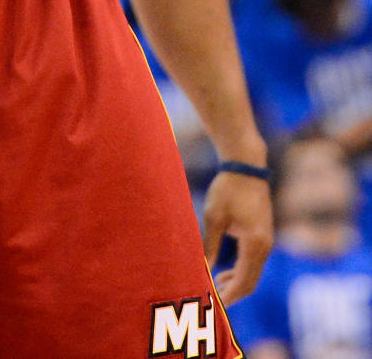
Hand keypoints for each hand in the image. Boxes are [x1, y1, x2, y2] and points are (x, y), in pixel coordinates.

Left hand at [202, 171, 273, 305]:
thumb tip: (202, 270)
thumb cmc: (227, 188)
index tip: (214, 303)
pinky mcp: (263, 235)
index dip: (229, 295)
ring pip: (253, 272)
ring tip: (215, 287)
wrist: (246, 166)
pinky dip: (241, 271)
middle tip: (213, 301)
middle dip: (233, 293)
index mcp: (255, 243)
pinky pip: (254, 262)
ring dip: (236, 283)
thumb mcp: (214, 217)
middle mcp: (265, 245)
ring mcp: (267, 240)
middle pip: (251, 281)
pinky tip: (223, 272)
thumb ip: (209, 246)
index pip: (244, 281)